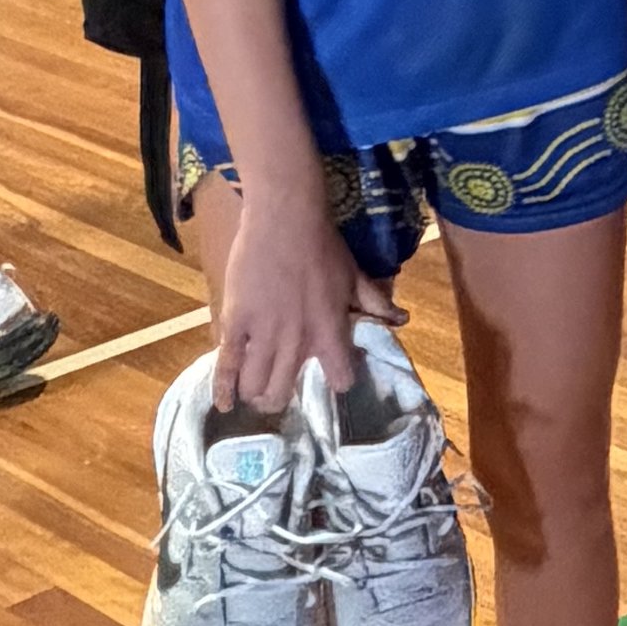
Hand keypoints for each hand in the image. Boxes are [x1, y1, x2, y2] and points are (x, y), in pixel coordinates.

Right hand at [210, 195, 401, 416]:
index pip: (340, 377)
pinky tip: (224, 404)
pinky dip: (224, 388)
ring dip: (256, 393)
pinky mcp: (236, 323)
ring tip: (255, 393)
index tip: (332, 378)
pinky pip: (227, 365)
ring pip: (256, 383)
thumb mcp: (355, 276)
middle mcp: (297, 340)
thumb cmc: (323, 247)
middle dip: (281, 399)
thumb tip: (402, 320)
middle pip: (285, 389)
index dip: (338, 380)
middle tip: (277, 396)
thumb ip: (376, 303)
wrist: (285, 221)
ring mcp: (264, 334)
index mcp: (330, 331)